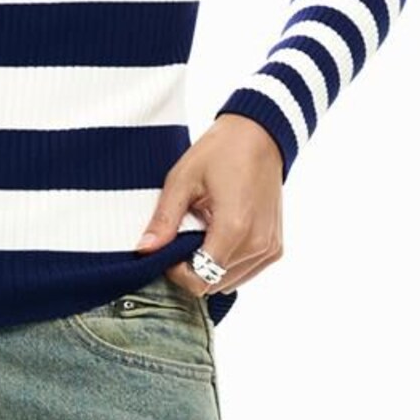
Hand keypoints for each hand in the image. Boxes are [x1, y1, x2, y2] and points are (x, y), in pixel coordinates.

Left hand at [132, 113, 285, 296]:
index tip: (169, 251)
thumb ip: (164, 220)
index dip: (178, 274)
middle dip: (192, 270)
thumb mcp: (182, 179)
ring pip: (228, 283)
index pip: (200, 280)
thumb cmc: (222, 151)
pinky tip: (220, 237)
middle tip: (183, 239)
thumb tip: (144, 250)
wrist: (260, 136)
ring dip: (209, 267)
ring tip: (203, 233)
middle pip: (213, 284)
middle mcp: (257, 243)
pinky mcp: (274, 248)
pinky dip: (227, 264)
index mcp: (234, 228)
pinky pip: (244, 273)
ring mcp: (269, 248)